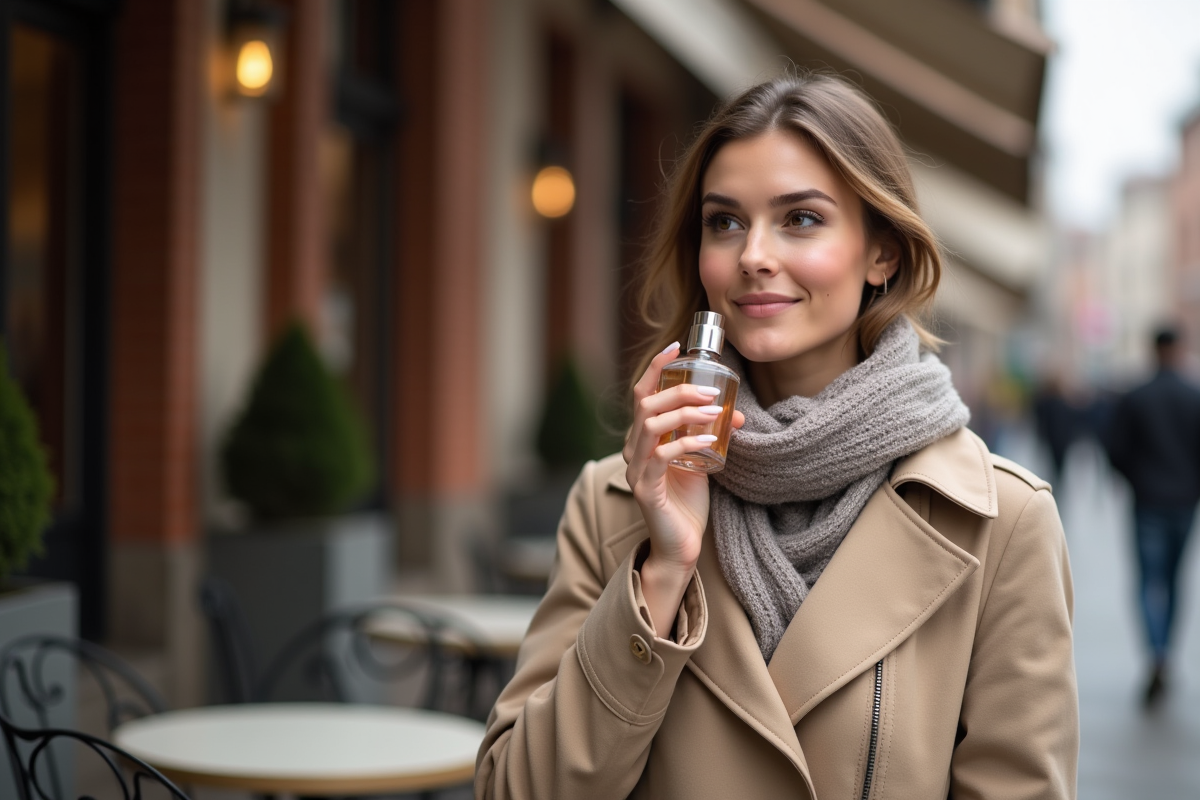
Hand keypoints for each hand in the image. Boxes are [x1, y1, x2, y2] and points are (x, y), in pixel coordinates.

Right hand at [623, 342, 743, 635]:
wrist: (681, 546)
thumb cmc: (688, 502)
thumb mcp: (700, 459)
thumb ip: (709, 435)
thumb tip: (736, 412)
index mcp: (641, 438)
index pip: (641, 393)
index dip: (656, 367)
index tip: (676, 347)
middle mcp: (632, 450)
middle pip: (644, 404)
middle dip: (678, 389)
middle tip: (709, 389)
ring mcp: (636, 470)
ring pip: (649, 426)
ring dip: (682, 412)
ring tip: (711, 410)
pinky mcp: (646, 490)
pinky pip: (661, 457)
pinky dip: (686, 444)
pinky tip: (708, 441)